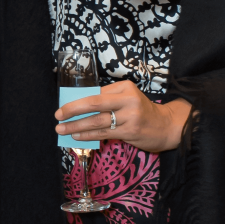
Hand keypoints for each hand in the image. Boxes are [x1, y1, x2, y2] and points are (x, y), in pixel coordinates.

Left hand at [55, 80, 191, 152]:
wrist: (166, 126)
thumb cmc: (141, 110)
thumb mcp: (127, 98)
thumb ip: (107, 99)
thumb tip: (79, 104)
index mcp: (125, 87)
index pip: (96, 93)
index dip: (77, 100)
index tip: (63, 106)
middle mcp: (128, 100)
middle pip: (94, 103)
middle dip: (73, 109)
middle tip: (58, 115)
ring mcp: (130, 117)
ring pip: (97, 122)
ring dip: (77, 126)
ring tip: (62, 129)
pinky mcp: (130, 132)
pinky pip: (104, 133)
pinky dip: (88, 135)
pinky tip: (77, 136)